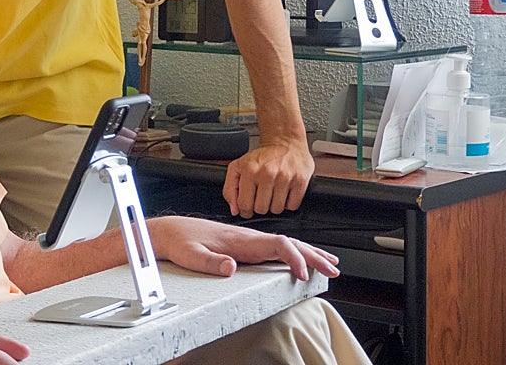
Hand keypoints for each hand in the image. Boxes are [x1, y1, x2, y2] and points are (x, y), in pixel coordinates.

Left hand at [149, 216, 338, 281]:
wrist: (170, 231)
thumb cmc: (180, 241)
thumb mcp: (190, 254)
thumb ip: (210, 261)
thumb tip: (231, 267)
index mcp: (240, 239)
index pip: (276, 244)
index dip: (293, 257)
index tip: (303, 274)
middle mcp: (248, 238)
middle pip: (288, 243)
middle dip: (313, 255)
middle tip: (334, 271)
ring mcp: (248, 241)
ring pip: (285, 244)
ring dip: (309, 253)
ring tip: (330, 264)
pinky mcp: (245, 245)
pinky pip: (276, 248)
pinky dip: (295, 253)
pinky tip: (302, 261)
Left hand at [221, 138, 313, 217]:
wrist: (285, 142)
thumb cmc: (262, 157)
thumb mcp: (238, 167)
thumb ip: (230, 189)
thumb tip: (235, 210)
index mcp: (249, 170)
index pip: (244, 204)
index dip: (245, 210)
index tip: (247, 208)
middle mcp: (267, 173)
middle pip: (261, 209)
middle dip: (260, 206)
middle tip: (262, 196)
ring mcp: (285, 177)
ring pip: (277, 210)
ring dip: (274, 205)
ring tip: (274, 192)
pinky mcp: (300, 181)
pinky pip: (292, 206)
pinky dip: (288, 203)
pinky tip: (285, 192)